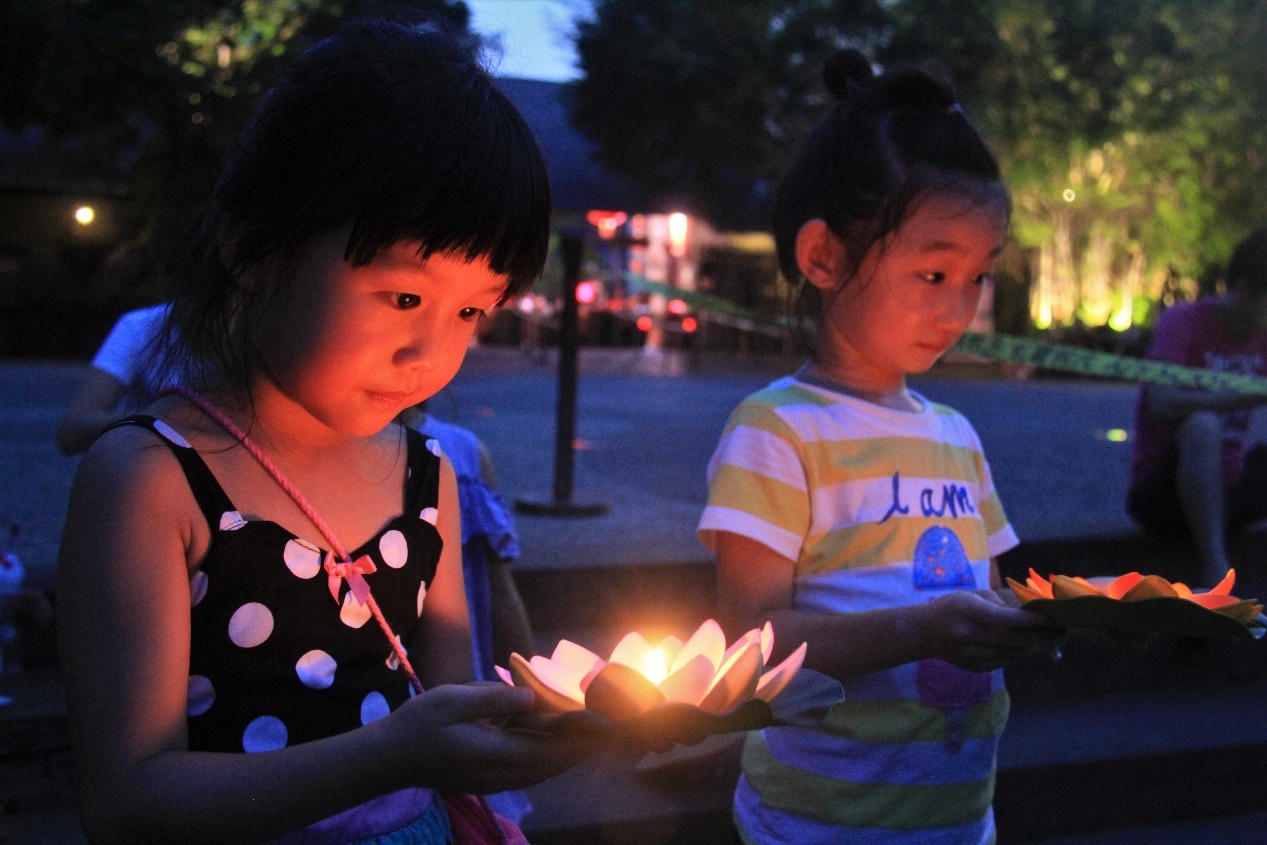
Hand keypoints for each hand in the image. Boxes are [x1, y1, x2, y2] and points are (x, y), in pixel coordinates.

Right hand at [390, 682, 604, 793]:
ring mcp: (496, 780)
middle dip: (581, 746)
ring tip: (589, 730)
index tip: (604, 722)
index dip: (579, 737)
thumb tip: (531, 696)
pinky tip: (550, 734)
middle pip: (553, 764)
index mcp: (497, 754)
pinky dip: (545, 753)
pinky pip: (528, 768)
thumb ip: (492, 699)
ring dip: (564, 751)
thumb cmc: (417, 726)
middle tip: (609, 726)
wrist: (388, 760)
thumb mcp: (451, 701)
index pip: (550, 750)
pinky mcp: (489, 778)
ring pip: (542, 769)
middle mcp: (502, 774)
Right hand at [919, 590, 1063, 671]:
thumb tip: (1032, 617)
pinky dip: (1019, 653)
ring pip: (1013, 653)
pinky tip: (1029, 646)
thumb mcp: (973, 597)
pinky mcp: (975, 667)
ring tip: (1052, 638)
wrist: (924, 632)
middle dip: (1041, 637)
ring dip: (1035, 646)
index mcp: (967, 611)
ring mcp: (970, 655)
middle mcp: (968, 634)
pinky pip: (1005, 661)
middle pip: (1013, 640)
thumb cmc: (954, 607)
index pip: (1003, 619)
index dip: (1028, 620)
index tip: (1050, 618)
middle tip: (1063, 632)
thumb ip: (1001, 606)